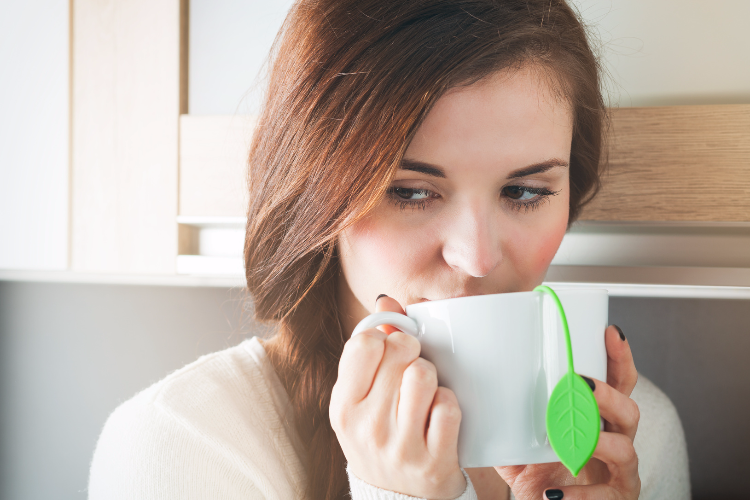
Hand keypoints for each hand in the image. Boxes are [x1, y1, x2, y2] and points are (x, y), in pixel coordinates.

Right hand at [330, 296, 466, 498]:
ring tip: (424, 393)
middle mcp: (365, 426)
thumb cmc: (380, 435)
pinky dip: (449, 405)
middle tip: (410, 370)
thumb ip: (372, 349)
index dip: (385, 337)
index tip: (389, 350)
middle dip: (412, 352)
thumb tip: (386, 300)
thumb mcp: (362, 399)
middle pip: (400, 352)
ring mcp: (399, 445)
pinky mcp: (432, 461)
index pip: (364, 343)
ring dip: (431, 377)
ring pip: (424, 374)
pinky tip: (439, 416)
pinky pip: (449, 407)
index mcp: (343, 406)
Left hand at [494, 325, 640, 499]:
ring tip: (572, 441)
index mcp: (597, 419)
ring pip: (626, 449)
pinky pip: (608, 495)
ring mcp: (621, 472)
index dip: (619, 357)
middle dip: (607, 395)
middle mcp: (616, 441)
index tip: (610, 332)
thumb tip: (473, 390)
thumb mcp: (518, 444)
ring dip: (597, 441)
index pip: (618, 383)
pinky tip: (556, 495)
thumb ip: (505, 421)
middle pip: (629, 410)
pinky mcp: (616, 499)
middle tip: (579, 385)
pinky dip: (582, 495)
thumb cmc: (538, 475)